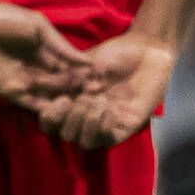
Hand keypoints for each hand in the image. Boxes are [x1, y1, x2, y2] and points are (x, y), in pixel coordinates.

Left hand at [0, 0, 97, 110]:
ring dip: (63, 102)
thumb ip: (61, 47)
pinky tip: (57, 109)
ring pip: (48, 97)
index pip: (70, 69)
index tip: (101, 82)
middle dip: (76, 91)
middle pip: (62, 85)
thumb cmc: (5, 18)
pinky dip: (43, 108)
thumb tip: (88, 62)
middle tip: (93, 98)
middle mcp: (38, 71)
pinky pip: (29, 104)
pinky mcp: (8, 91)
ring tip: (79, 107)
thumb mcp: (39, 29)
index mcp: (47, 54)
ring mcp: (24, 82)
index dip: (84, 76)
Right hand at [27, 30, 175, 148]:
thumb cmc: (114, 54)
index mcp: (71, 101)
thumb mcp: (87, 62)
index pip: (50, 121)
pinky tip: (110, 109)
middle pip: (65, 135)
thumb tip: (55, 91)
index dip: (49, 116)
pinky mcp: (125, 127)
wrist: (145, 51)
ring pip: (85, 143)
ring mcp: (105, 124)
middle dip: (68, 119)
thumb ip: (71, 78)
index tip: (60, 99)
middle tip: (81, 98)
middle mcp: (85, 116)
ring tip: (96, 102)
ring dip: (86, 124)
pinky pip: (108, 139)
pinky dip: (104, 127)